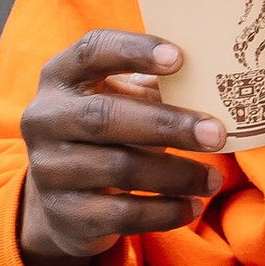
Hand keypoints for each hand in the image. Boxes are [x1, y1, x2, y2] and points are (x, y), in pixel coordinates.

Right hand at [17, 30, 223, 265]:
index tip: (180, 58)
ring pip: (119, 169)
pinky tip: (193, 207)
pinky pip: (121, 214)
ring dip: (177, 175)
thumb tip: (219, 81)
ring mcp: (49, 169)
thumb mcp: (119, 102)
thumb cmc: (106, 136)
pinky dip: (164, 212)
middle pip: (104, 117)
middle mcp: (45, 119)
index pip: (90, 51)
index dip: (133, 51)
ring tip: (214, 179)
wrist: (62, 203)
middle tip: (217, 134)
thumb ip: (155, 88)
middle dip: (167, 125)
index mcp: (60, 78)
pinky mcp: (65, 214)